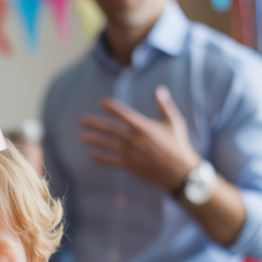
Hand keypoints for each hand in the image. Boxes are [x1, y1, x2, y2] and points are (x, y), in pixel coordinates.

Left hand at [80, 86, 200, 190]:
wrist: (179, 172)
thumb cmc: (178, 145)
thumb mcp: (174, 122)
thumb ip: (164, 106)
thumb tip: (159, 89)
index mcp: (144, 127)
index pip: (124, 115)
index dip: (112, 108)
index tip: (102, 103)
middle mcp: (135, 140)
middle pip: (111, 130)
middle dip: (96, 124)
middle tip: (83, 120)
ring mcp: (131, 154)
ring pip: (108, 145)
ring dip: (94, 140)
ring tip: (82, 136)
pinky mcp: (131, 166)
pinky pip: (112, 161)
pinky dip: (102, 159)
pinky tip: (92, 156)